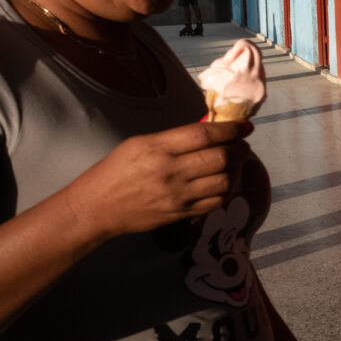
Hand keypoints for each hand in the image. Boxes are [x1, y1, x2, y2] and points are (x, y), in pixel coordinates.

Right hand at [64, 121, 252, 239]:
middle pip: (220, 158)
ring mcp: (177, 196)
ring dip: (236, 170)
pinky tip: (224, 183)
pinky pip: (216, 202)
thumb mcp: (139, 144)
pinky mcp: (181, 214)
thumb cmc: (115, 171)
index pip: (204, 135)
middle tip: (243, 145)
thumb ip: (174, 138)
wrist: (97, 208)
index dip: (230, 129)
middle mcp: (170, 172)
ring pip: (224, 181)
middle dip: (239, 149)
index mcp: (157, 148)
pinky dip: (226, 191)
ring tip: (234, 164)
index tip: (244, 126)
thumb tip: (210, 131)